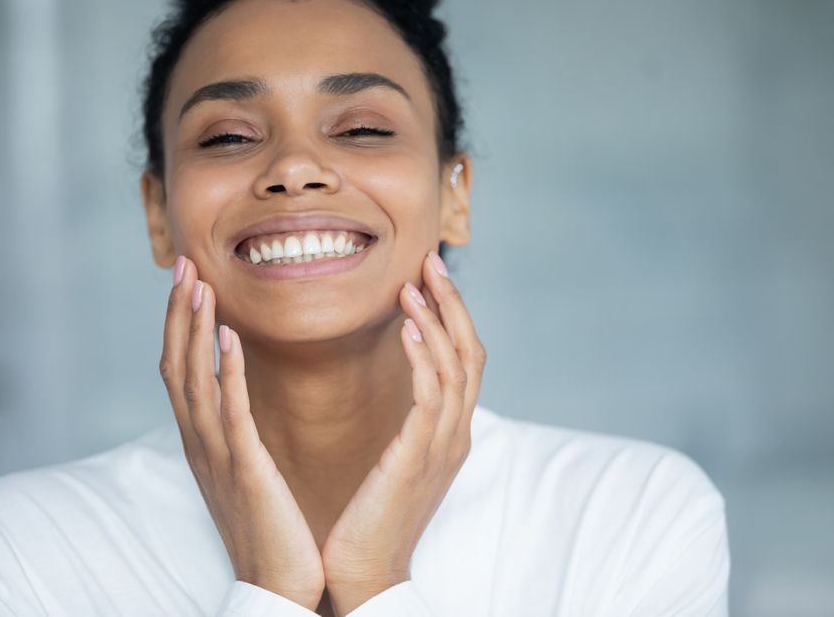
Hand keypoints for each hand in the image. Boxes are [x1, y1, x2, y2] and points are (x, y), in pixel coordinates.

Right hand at [159, 256, 324, 609]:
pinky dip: (227, 371)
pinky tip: (229, 337)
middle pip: (176, 365)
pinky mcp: (244, 469)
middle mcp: (199, 443)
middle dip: (178, 313)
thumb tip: (235, 389)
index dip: (179, 325)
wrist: (276, 585)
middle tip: (183, 265)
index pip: (180, 370)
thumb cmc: (267, 526)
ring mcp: (217, 455)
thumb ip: (235, 429)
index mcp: (202, 441)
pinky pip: (231, 412)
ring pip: (194, 380)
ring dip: (194, 329)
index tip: (187, 282)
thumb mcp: (243, 469)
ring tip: (199, 285)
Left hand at [320, 250, 486, 614]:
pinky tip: (405, 328)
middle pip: (470, 352)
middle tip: (430, 261)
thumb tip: (400, 385)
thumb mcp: (397, 460)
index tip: (427, 277)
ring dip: (436, 320)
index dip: (451, 315)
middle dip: (452, 304)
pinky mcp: (419, 457)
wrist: (365, 573)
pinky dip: (422, 357)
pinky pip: (430, 396)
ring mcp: (443, 446)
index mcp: (451, 433)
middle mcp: (456, 434)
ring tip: (414, 284)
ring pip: (456, 366)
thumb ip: (408, 423)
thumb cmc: (372, 516)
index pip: (464, 360)